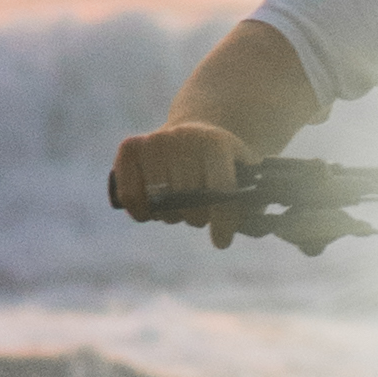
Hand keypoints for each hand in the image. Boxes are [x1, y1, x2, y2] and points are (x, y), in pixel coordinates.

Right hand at [109, 119, 263, 234]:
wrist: (195, 135)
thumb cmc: (224, 167)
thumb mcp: (244, 178)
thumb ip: (247, 203)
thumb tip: (231, 232)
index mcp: (217, 143)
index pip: (220, 190)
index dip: (222, 220)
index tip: (222, 241)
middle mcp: (184, 136)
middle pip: (187, 199)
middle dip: (196, 217)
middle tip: (200, 216)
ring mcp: (155, 140)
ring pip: (158, 201)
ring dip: (171, 215)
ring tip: (180, 208)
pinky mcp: (130, 147)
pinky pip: (130, 194)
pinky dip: (140, 211)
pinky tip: (151, 212)